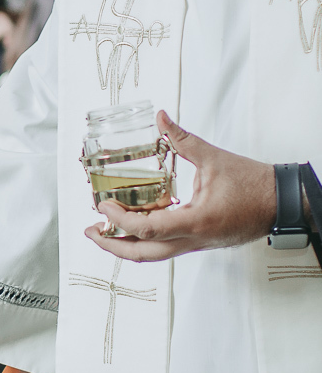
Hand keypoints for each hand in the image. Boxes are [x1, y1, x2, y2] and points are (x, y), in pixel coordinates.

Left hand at [85, 111, 276, 262]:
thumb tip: (161, 118)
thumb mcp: (214, 158)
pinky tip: (133, 224)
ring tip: (104, 231)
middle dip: (112, 246)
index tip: (103, 207)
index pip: (148, 228)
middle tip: (91, 232)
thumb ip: (182, 139)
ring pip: (153, 254)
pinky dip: (144, 239)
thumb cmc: (254, 185)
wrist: (281, 203)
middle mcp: (193, 239)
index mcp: (197, 221)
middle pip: (143, 254)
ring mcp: (196, 244)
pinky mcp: (198, 242)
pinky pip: (165, 246)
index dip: (120, 220)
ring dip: (125, 245)